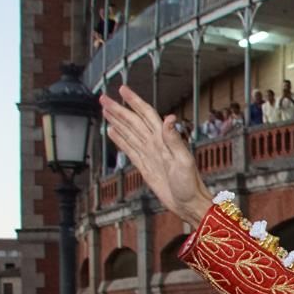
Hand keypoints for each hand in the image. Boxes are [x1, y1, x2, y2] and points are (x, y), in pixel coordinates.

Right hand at [100, 85, 213, 222]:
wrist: (188, 204)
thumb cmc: (190, 185)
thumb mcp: (184, 161)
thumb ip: (175, 139)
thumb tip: (169, 118)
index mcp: (163, 139)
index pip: (146, 115)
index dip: (134, 101)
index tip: (122, 89)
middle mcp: (155, 144)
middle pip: (133, 121)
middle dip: (118, 109)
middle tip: (103, 98)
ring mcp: (149, 154)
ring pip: (129, 133)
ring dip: (117, 120)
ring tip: (105, 110)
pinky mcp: (145, 166)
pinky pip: (129, 149)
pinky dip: (119, 139)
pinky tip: (112, 132)